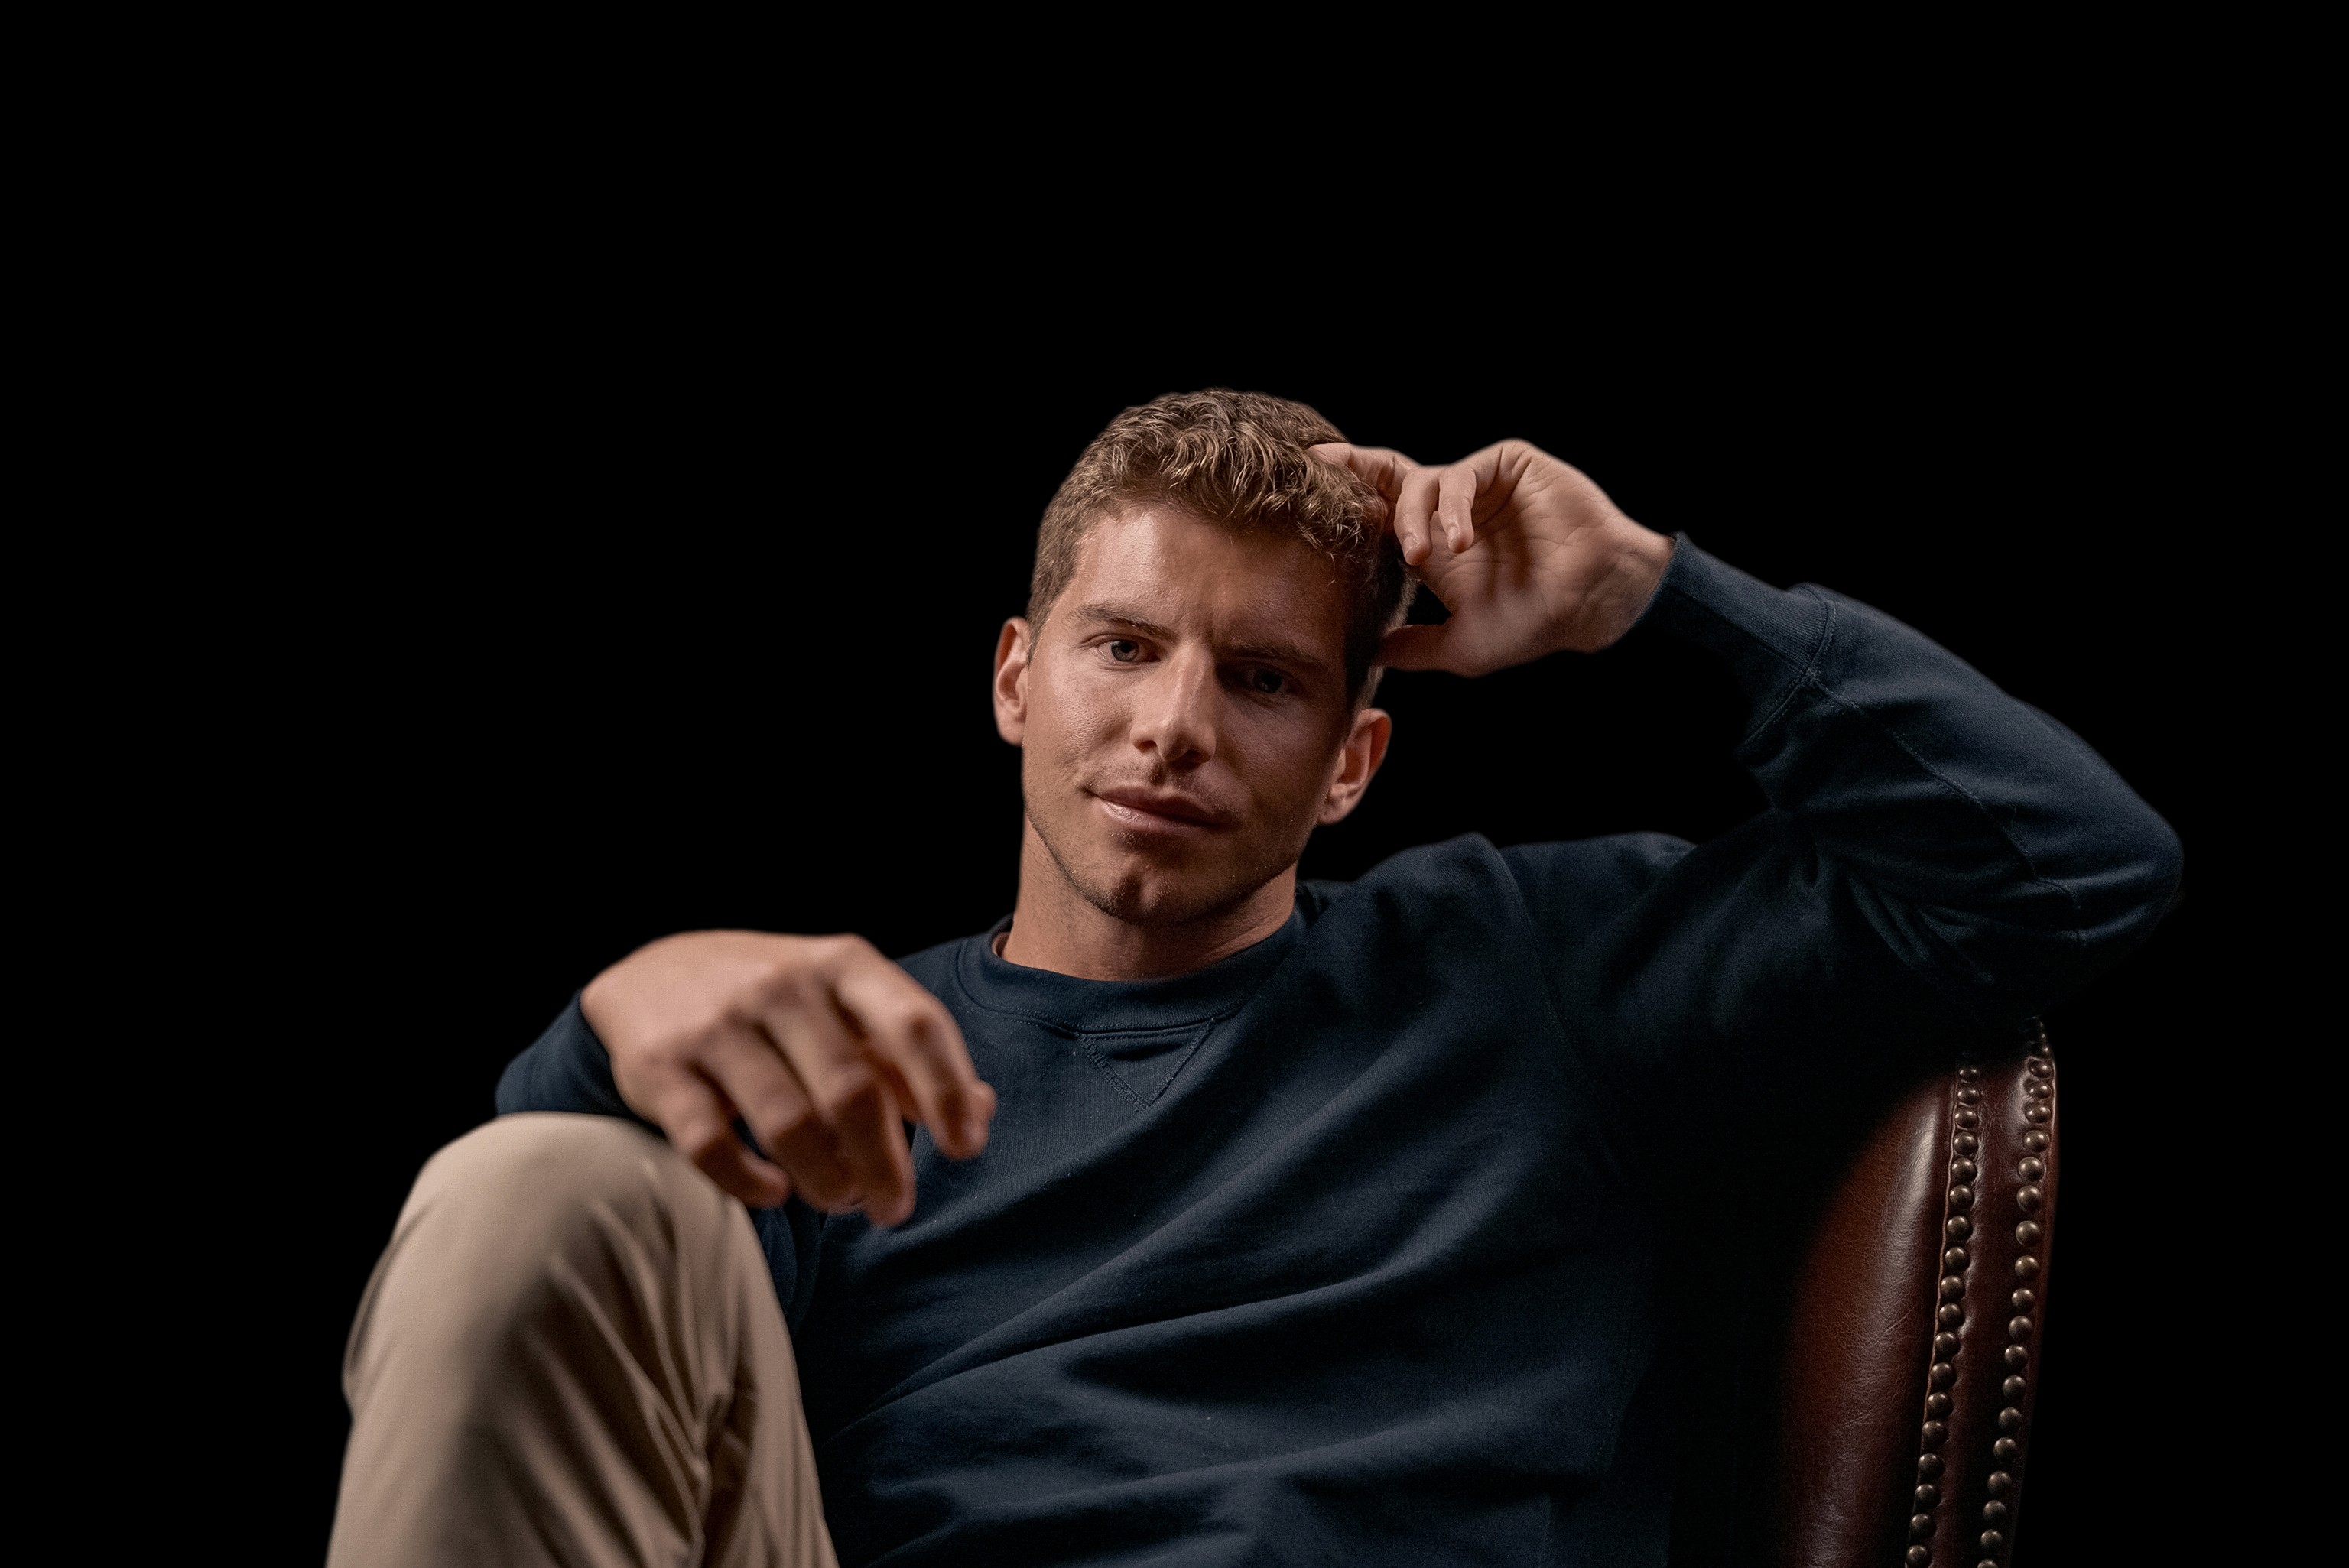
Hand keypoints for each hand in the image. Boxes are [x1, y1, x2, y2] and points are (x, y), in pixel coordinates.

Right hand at [583, 931, 995, 1222]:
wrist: (651, 975)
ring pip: (787, 1124)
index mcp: (841, 964)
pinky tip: (774, 1191)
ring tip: (840, 1199)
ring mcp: (716, 1024)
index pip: (914, 1025)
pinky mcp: (660, 1067)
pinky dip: (751, 1183)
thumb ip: (908, 1056)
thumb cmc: (777, 1005)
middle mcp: (780, 984)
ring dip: (826, 1179)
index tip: (965, 1148)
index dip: (948, 1090)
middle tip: (893, 1207)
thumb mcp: (846, 1005)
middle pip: (852, 1091)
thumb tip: (980, 1113)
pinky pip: (712, 1144)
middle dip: (884, 1164)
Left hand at [1313, 440, 1675, 673]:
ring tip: (1421, 555)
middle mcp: (1450, 509)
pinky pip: (1462, 475)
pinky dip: (1452, 507)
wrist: (1591, 601)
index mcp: (1434, 545)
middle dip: (1351, 468)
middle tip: (1320, 468)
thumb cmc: (1534, 622)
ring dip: (1411, 517)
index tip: (1302, 492)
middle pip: (1388, 475)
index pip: (1379, 512)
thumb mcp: (1462, 645)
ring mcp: (1478, 485)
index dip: (1346, 498)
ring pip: (1420, 481)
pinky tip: (1458, 540)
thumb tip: (1371, 656)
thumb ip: (1416, 648)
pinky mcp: (1505, 466)